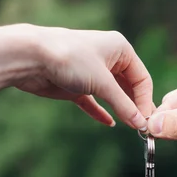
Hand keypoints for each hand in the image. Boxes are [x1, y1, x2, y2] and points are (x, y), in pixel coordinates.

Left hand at [12, 25, 153, 129]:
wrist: (31, 58)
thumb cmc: (70, 59)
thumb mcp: (103, 83)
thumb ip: (123, 105)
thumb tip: (141, 123)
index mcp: (120, 49)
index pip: (141, 78)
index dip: (144, 100)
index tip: (145, 121)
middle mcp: (108, 58)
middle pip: (128, 86)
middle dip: (133, 106)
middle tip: (140, 127)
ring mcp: (91, 72)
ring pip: (111, 94)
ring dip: (119, 110)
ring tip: (129, 127)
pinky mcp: (75, 85)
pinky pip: (93, 101)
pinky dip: (101, 112)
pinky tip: (109, 123)